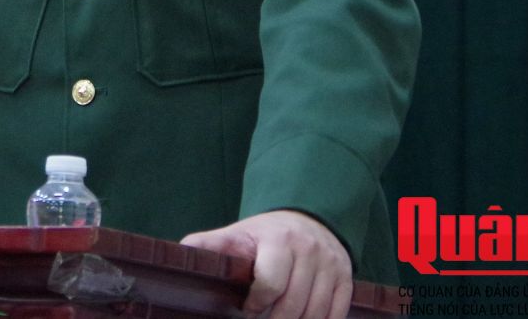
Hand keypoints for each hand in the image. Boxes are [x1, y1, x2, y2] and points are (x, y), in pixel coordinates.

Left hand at [181, 210, 351, 318]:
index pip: (271, 282)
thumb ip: (208, 245)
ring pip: (316, 313)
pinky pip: (336, 313)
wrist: (307, 218)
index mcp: (279, 240)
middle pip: (293, 305)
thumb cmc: (265, 235)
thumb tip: (181, 254)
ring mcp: (331, 264)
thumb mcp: (236, 235)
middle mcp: (309, 250)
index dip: (256, 305)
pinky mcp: (346, 277)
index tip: (247, 311)